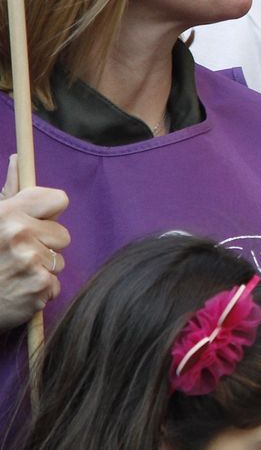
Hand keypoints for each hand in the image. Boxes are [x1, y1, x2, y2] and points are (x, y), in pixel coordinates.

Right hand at [0, 154, 70, 331]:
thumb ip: (10, 193)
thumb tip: (18, 158)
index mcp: (8, 213)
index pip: (58, 200)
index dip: (49, 213)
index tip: (38, 221)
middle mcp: (19, 234)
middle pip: (63, 235)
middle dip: (45, 246)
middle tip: (18, 256)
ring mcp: (31, 262)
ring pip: (60, 261)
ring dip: (42, 270)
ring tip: (14, 274)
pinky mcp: (39, 288)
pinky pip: (56, 285)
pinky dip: (40, 291)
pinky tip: (18, 291)